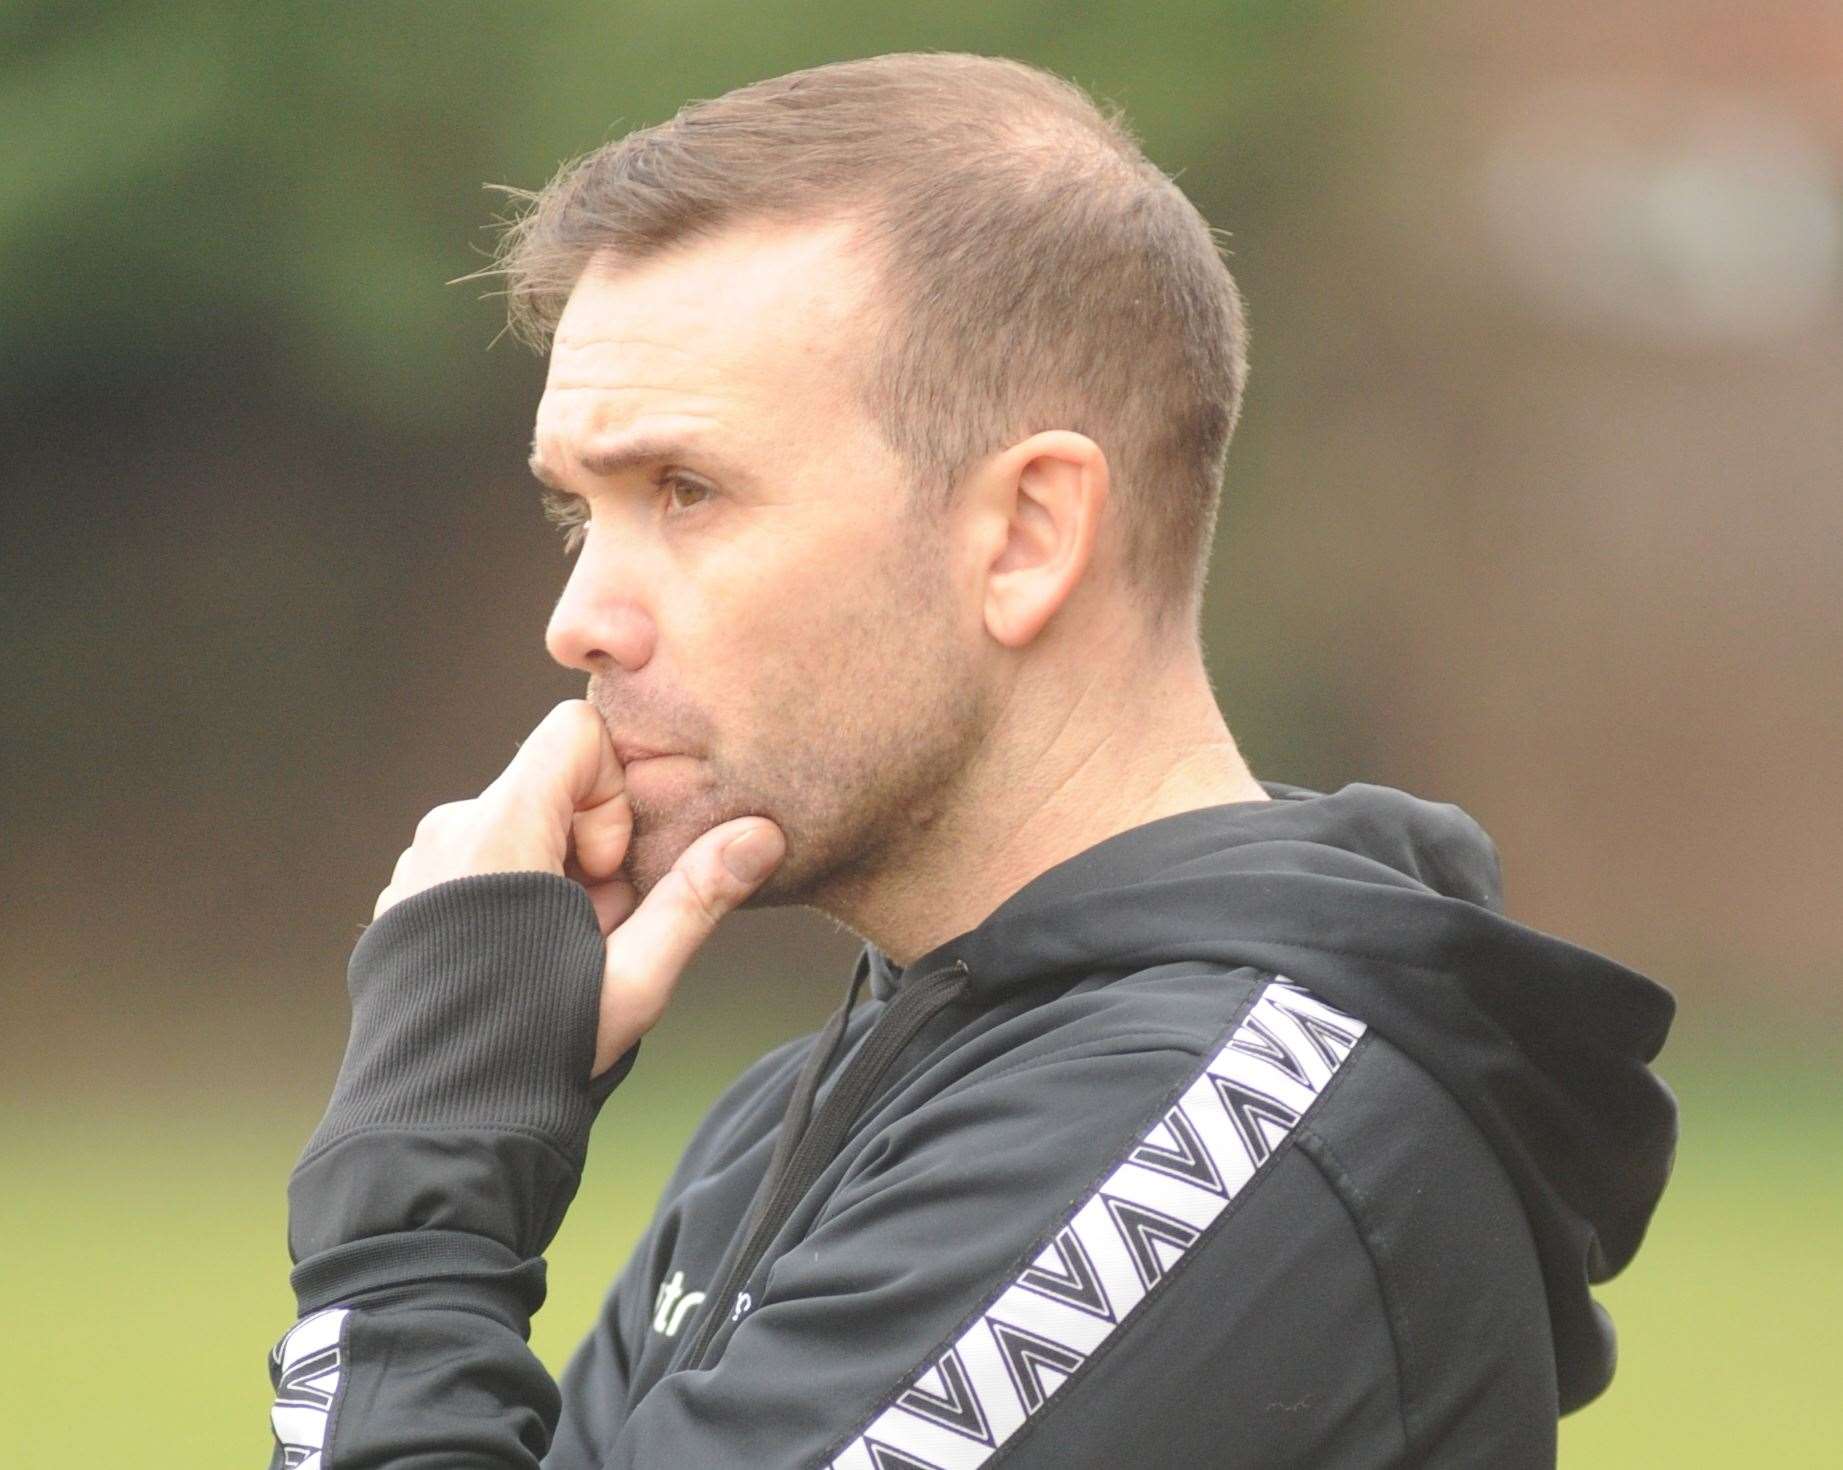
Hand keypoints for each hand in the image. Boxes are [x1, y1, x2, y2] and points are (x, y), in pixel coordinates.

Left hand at [374, 699, 785, 1075]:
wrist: (434, 1129)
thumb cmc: (537, 1053)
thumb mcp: (635, 978)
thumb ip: (698, 894)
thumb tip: (762, 833)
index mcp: (499, 830)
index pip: (574, 733)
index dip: (613, 794)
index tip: (611, 876)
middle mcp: (448, 830)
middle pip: (549, 787)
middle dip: (590, 852)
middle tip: (593, 936)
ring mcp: (419, 864)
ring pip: (516, 828)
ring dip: (553, 880)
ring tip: (555, 961)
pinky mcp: (406, 897)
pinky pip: (475, 861)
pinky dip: (510, 899)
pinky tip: (515, 969)